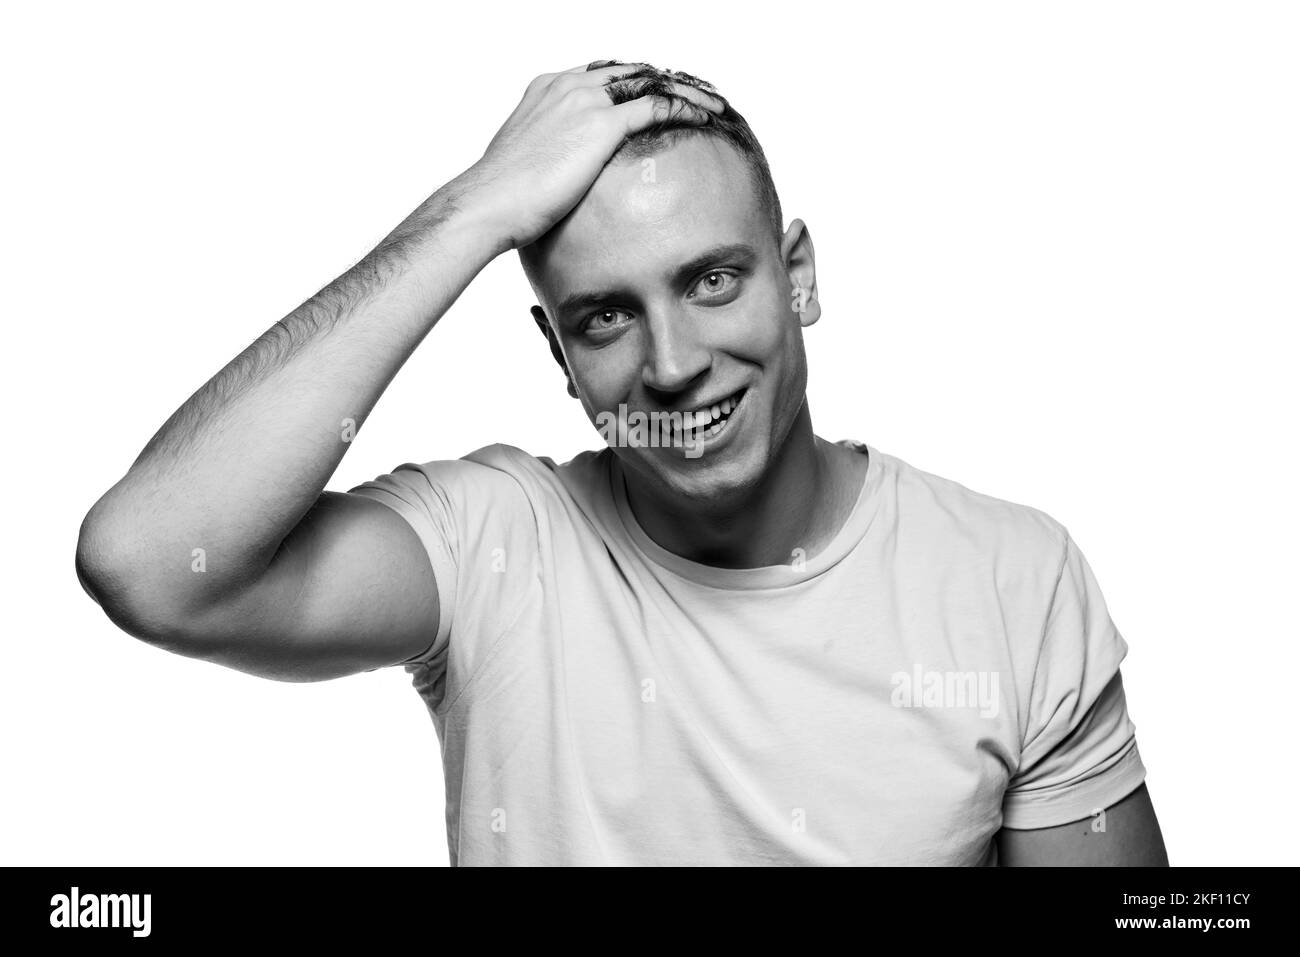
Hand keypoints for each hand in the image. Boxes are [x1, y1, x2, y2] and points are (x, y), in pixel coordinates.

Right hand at [452, 62, 724, 250]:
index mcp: (547, 87)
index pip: (604, 72)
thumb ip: (548, 156)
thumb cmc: (501, 198)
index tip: (660, 93)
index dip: (638, 81)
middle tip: (698, 92)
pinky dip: (685, 107)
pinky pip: (656, 106)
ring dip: (687, 89)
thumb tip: (559, 179)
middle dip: (669, 79)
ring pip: (651, 81)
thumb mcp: (525, 164)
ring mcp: (584, 100)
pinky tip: (706, 117)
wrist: (488, 204)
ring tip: (714, 102)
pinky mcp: (600, 124)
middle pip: (633, 70)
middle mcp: (568, 84)